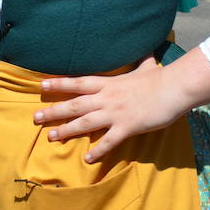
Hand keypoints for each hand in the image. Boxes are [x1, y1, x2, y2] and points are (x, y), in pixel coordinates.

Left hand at [34, 57, 187, 163]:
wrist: (173, 88)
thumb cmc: (160, 78)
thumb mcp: (147, 66)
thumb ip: (142, 61)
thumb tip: (149, 50)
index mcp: (109, 83)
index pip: (78, 82)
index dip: (59, 84)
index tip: (41, 85)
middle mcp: (107, 98)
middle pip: (74, 104)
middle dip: (53, 111)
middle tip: (35, 118)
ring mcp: (115, 113)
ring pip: (85, 122)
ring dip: (66, 130)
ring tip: (51, 137)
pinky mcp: (127, 127)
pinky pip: (109, 141)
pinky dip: (98, 151)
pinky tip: (88, 159)